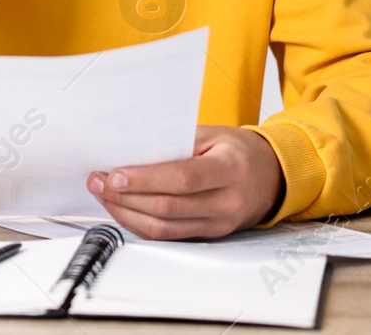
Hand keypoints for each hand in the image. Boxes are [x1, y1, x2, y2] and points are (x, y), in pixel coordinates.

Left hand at [86, 125, 285, 239]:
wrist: (272, 177)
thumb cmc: (241, 151)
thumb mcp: (214, 134)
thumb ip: (176, 141)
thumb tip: (133, 149)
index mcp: (230, 169)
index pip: (183, 179)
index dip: (145, 179)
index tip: (115, 175)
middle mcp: (226, 202)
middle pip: (168, 208)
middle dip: (126, 196)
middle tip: (98, 182)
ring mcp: (218, 224)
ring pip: (164, 228)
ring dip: (127, 213)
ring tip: (103, 195)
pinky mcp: (209, 236)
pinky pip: (169, 236)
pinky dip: (141, 224)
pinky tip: (123, 209)